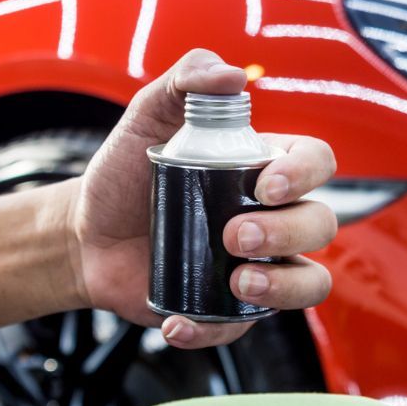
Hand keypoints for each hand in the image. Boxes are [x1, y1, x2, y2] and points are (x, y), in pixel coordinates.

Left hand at [70, 49, 337, 349]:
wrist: (85, 235)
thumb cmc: (124, 176)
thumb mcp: (145, 117)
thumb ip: (182, 81)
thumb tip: (228, 76)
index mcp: (265, 168)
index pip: (317, 162)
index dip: (304, 173)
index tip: (262, 184)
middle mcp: (273, 218)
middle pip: (321, 224)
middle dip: (287, 232)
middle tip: (232, 235)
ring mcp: (259, 266)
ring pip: (310, 283)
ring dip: (283, 287)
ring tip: (235, 283)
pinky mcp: (231, 309)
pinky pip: (245, 329)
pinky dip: (212, 330)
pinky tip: (178, 321)